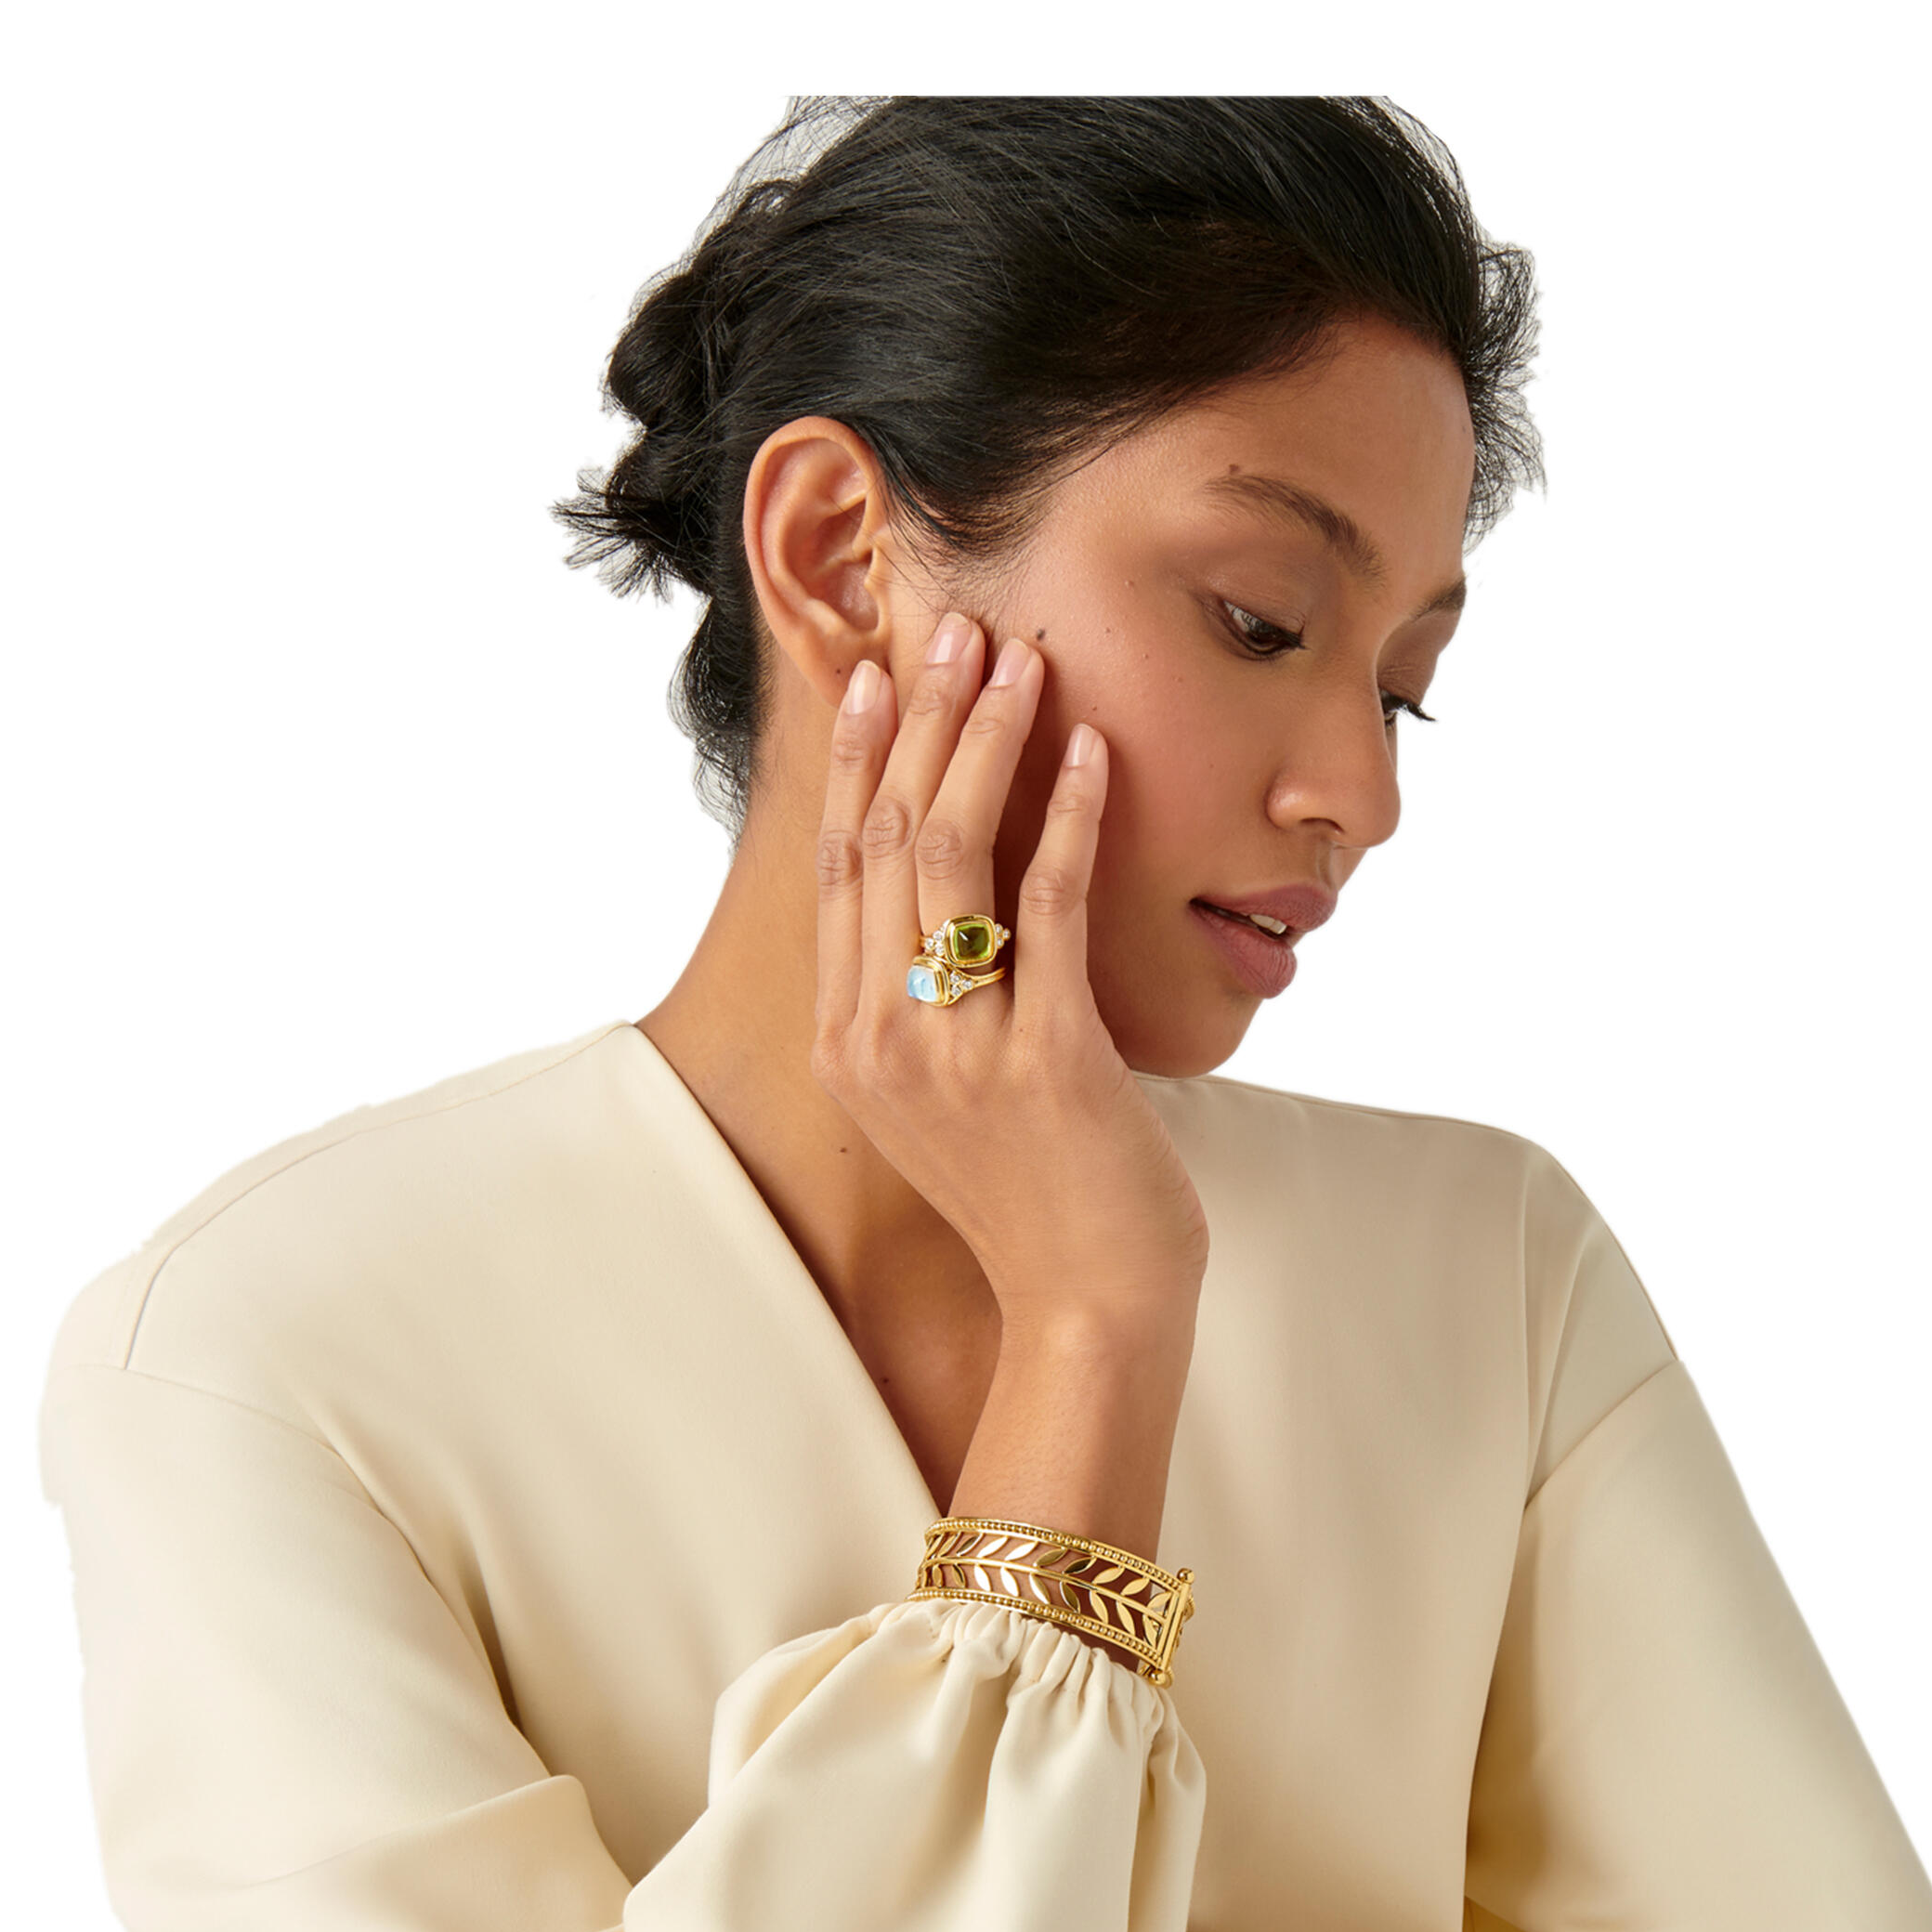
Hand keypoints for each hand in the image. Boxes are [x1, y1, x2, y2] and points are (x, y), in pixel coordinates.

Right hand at [813, 615, 1208, 1335]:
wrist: (1082, 1305)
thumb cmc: (1030, 1194)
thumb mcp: (940, 1094)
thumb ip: (920, 1000)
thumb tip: (936, 890)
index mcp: (846, 1039)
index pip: (840, 865)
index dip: (862, 758)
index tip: (882, 672)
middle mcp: (881, 1037)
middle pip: (887, 838)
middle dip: (923, 718)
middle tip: (955, 626)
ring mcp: (958, 1049)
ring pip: (952, 854)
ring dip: (988, 741)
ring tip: (1021, 658)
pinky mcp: (1047, 1058)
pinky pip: (1049, 906)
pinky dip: (1068, 815)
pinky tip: (1090, 749)